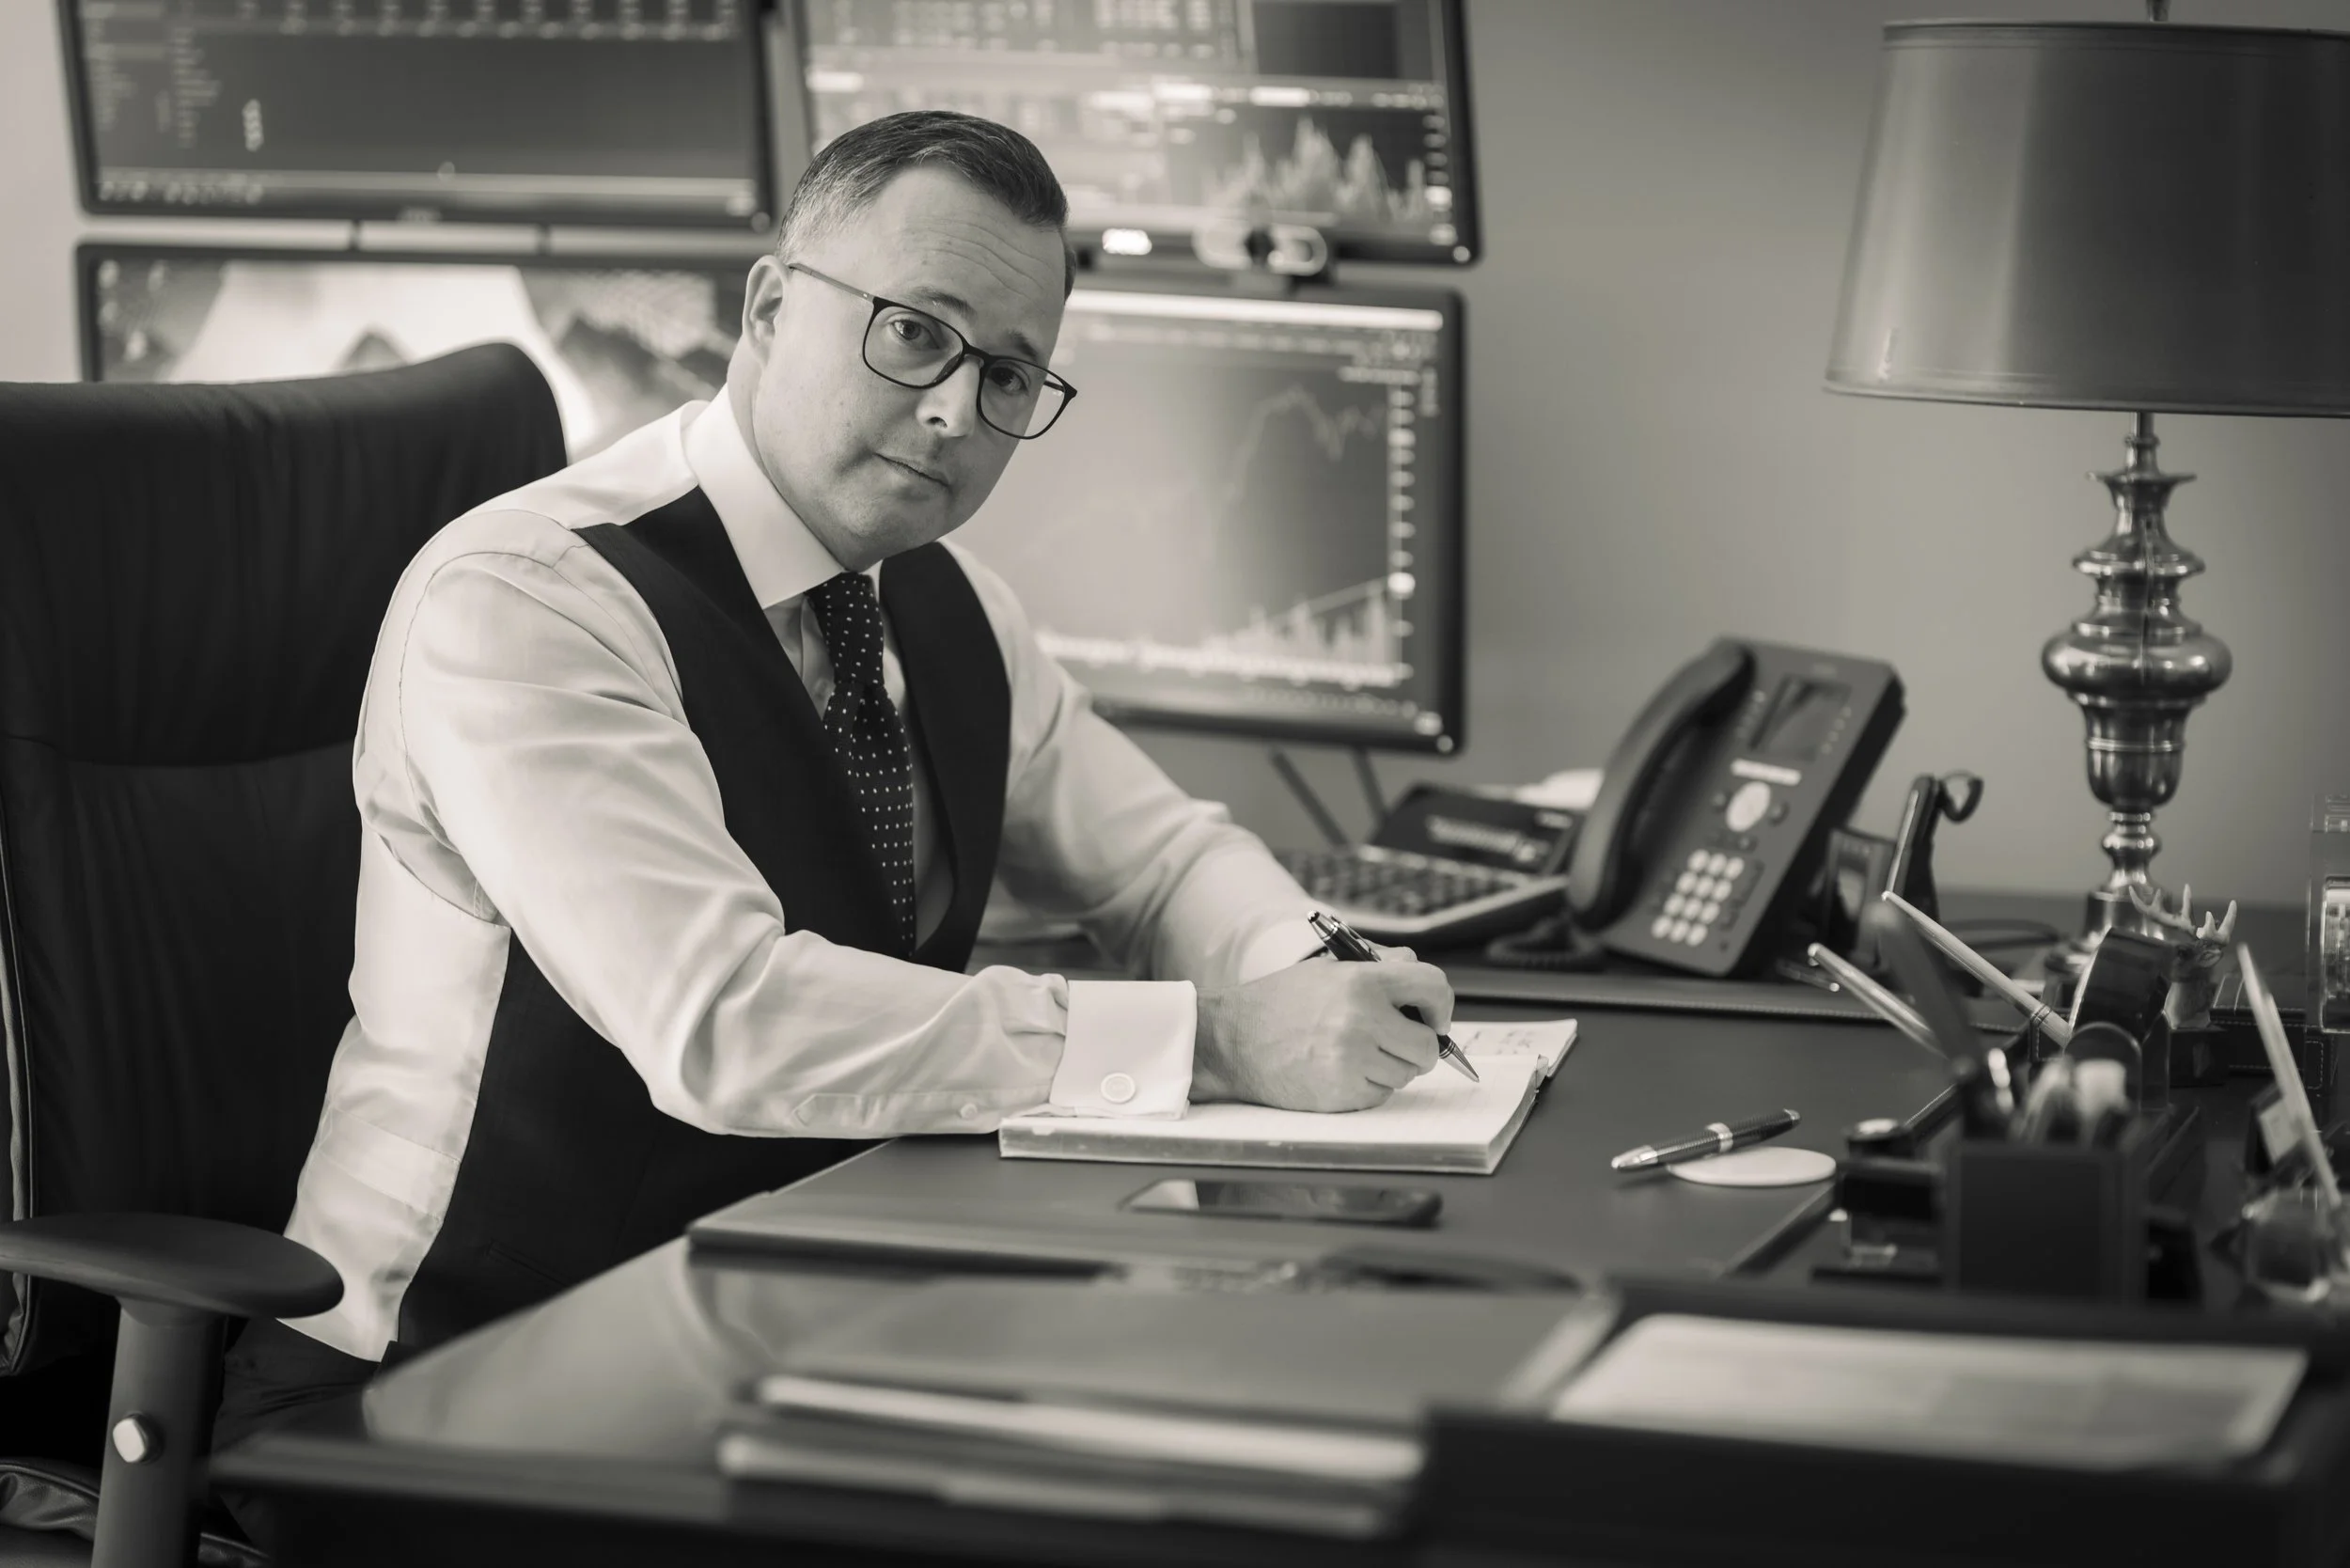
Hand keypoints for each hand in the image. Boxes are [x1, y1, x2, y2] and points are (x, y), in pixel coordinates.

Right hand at [1190, 954, 1453, 1111]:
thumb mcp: (1329, 969)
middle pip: (1428, 1045)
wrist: (1231, 1041)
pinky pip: (1381, 1095)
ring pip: (1406, 1074)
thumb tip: (1422, 981)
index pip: (1435, 988)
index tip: (1432, 1017)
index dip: (1440, 1006)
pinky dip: (1368, 1087)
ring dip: (1390, 1067)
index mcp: (1362, 981)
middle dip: (1417, 1046)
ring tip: (1354, 1052)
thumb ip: (1380, 967)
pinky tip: (1339, 1070)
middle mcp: (1361, 1020)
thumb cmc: (1279, 1003)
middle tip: (1394, 1041)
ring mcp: (1352, 1060)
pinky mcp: (1342, 1094)